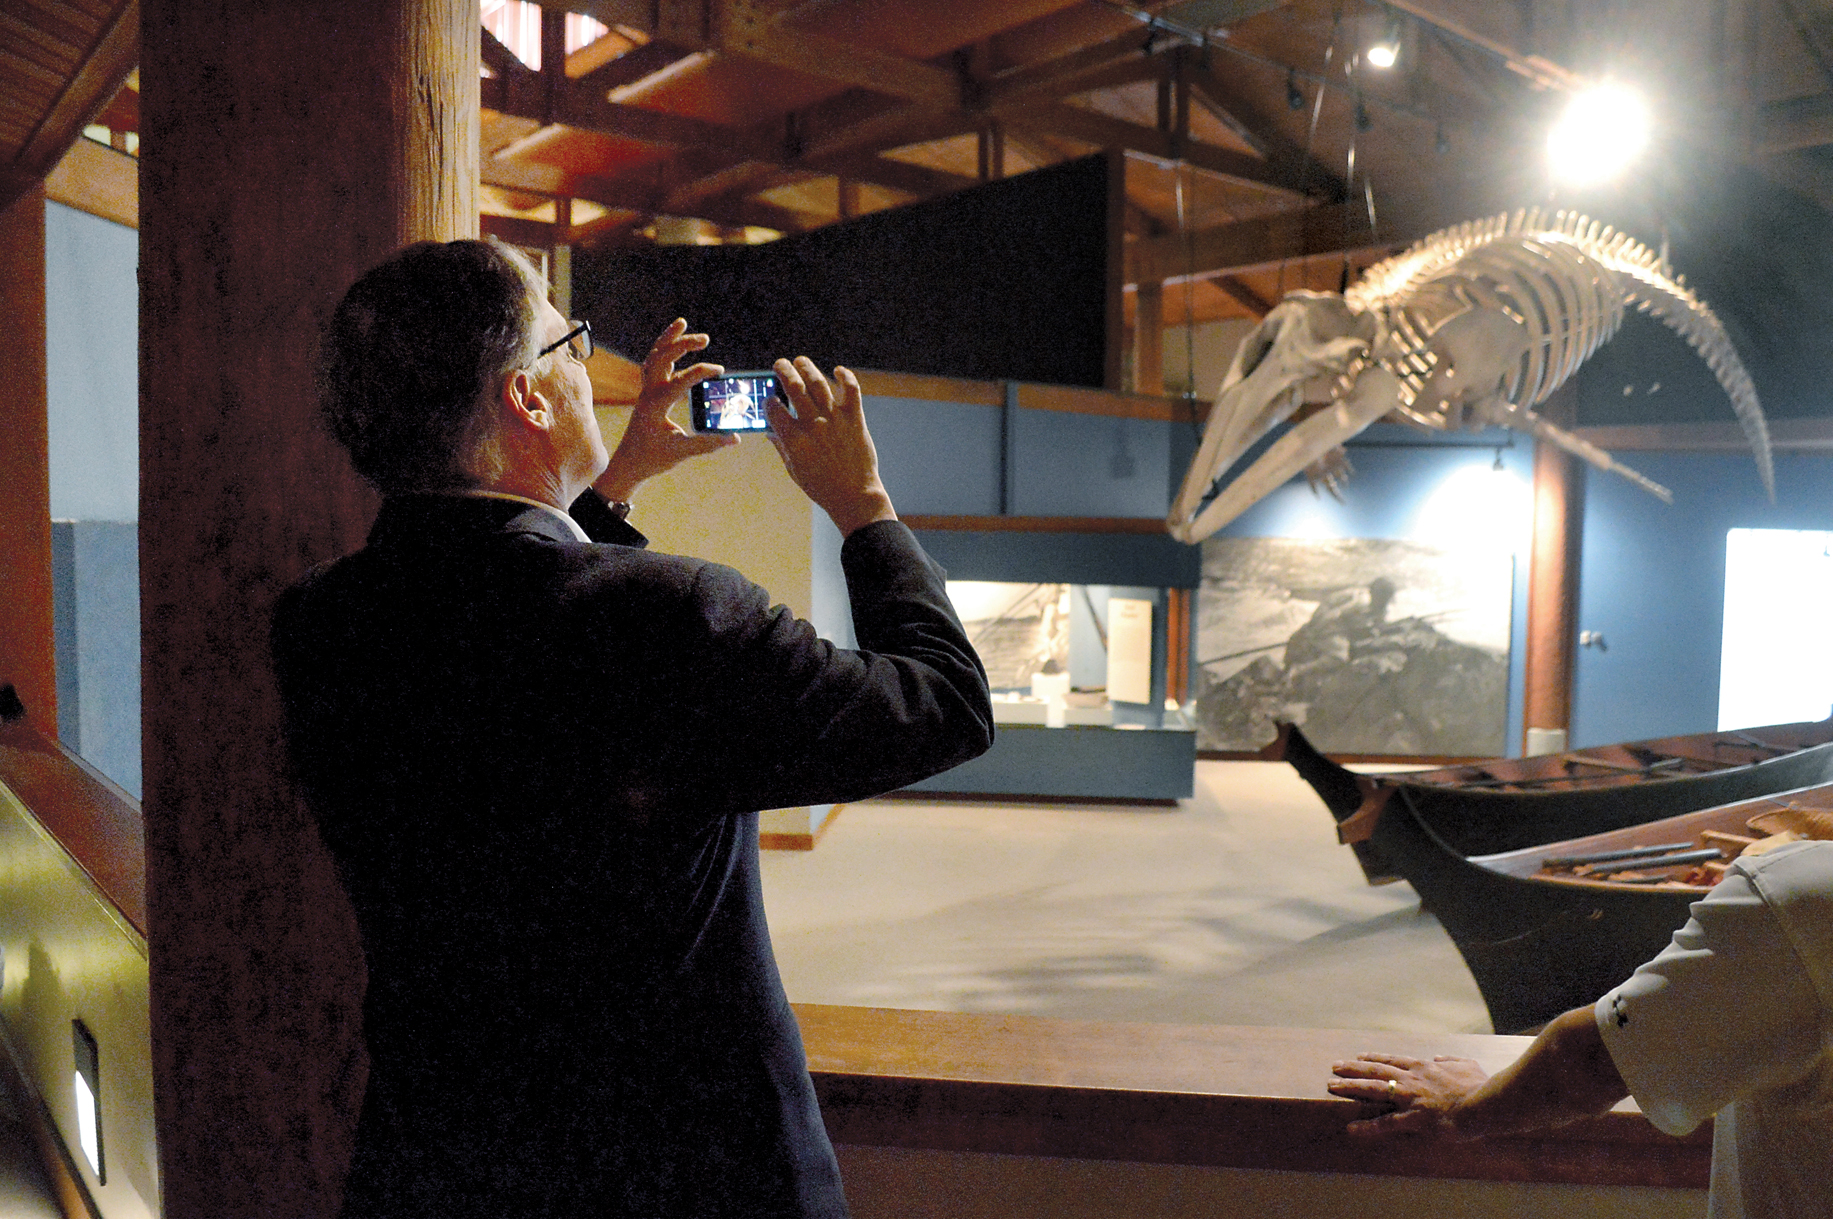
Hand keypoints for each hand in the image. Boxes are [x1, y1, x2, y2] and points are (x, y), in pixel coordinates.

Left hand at [593, 319, 733, 501]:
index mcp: (655, 406)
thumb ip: (708, 443)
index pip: (679, 381)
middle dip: (681, 344)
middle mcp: (648, 394)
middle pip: (661, 358)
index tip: (720, 371)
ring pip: (654, 356)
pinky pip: (655, 365)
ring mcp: (647, 391)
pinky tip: (677, 346)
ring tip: (682, 323)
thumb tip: (734, 438)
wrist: (629, 464)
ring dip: (667, 339)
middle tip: (705, 339)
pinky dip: (665, 351)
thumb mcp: (681, 452)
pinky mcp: (649, 393)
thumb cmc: (653, 458)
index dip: (701, 372)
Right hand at [767, 357, 896, 536]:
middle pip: (794, 388)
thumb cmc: (821, 487)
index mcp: (795, 440)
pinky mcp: (855, 419)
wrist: (854, 496)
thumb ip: (781, 447)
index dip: (769, 401)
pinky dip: (845, 376)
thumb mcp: (794, 470)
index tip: (769, 399)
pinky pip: (851, 390)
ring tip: (800, 361)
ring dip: (807, 368)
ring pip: (819, 383)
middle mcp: (813, 425)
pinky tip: (838, 371)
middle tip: (780, 364)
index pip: (774, 409)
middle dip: (783, 371)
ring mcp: (835, 420)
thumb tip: (770, 431)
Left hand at [1328, 1052, 1490, 1137]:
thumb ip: (1451, 1060)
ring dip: (1351, 1087)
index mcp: (1425, 1067)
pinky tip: (1351, 1129)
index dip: (1374, 1058)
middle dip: (1353, 1068)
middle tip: (1334, 1066)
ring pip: (1374, 1090)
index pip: (1393, 1060)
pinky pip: (1385, 1123)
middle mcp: (1413, 1079)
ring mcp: (1411, 1098)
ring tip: (1331, 1086)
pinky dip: (1367, 1126)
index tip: (1359, 1055)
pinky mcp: (1414, 1118)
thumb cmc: (1481, 1086)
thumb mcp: (1467, 1066)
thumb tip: (1440, 1056)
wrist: (1486, 1104)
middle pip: (1376, 1070)